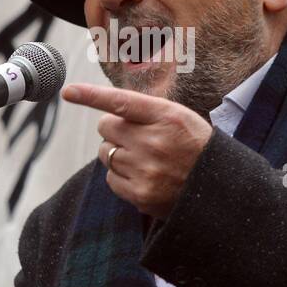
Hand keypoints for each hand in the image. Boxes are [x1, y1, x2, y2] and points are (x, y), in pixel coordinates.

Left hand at [63, 83, 212, 219]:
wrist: (218, 189)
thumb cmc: (195, 146)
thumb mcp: (179, 118)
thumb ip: (146, 111)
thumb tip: (107, 109)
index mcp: (166, 116)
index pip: (121, 101)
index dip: (91, 96)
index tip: (68, 92)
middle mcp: (154, 141)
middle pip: (106, 127)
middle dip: (114, 129)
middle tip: (137, 137)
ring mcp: (145, 170)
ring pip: (105, 153)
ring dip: (117, 153)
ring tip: (145, 159)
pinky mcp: (140, 194)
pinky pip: (110, 178)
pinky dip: (120, 176)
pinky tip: (143, 177)